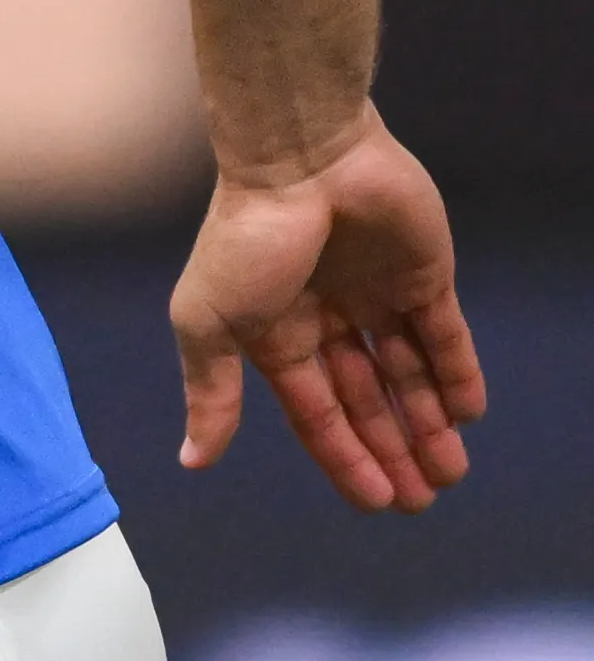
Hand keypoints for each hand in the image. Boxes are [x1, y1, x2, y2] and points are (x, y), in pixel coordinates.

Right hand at [174, 105, 485, 511]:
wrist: (302, 158)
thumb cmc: (246, 240)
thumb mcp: (210, 323)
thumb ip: (211, 391)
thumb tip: (192, 462)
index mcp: (275, 334)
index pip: (317, 411)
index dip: (346, 457)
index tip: (380, 502)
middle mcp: (327, 320)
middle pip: (367, 399)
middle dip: (392, 449)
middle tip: (423, 499)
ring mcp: (377, 296)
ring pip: (408, 373)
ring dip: (429, 423)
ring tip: (451, 472)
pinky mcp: (424, 274)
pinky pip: (444, 334)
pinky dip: (457, 374)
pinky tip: (468, 413)